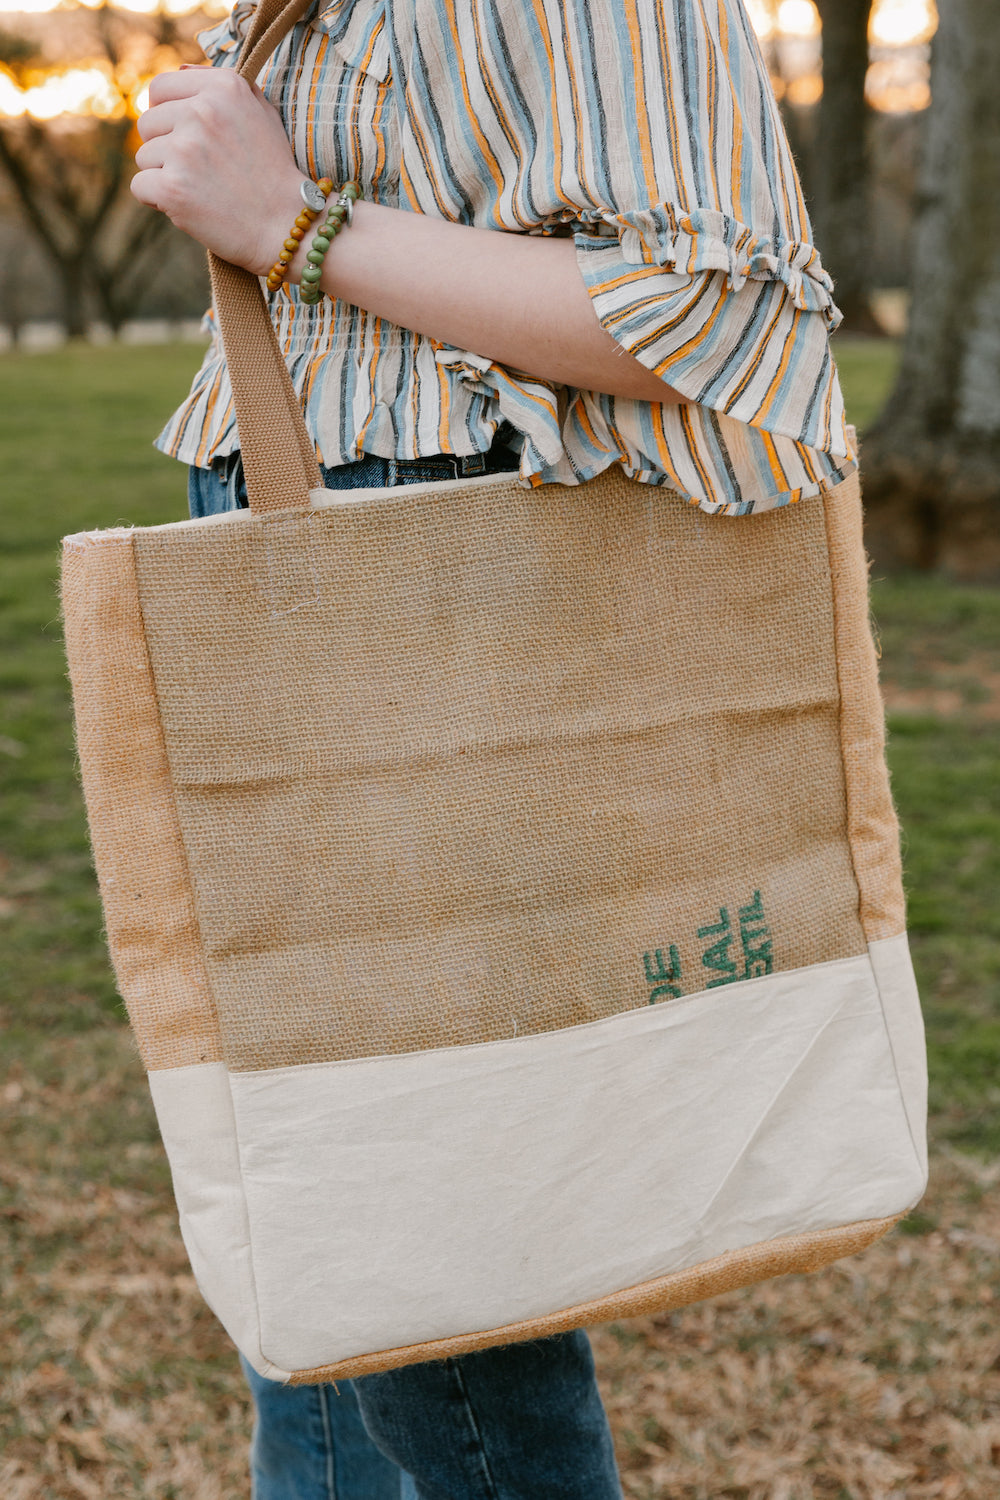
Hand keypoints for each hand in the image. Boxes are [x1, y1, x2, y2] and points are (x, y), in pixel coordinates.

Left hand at [130, 67, 302, 275]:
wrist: (287, 225)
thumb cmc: (274, 172)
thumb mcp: (261, 113)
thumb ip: (223, 86)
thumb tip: (182, 70)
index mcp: (223, 88)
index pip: (161, 88)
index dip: (166, 114)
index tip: (184, 136)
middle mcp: (202, 111)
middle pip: (148, 124)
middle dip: (165, 148)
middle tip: (198, 171)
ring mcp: (185, 150)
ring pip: (144, 157)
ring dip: (164, 176)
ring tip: (201, 190)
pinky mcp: (172, 187)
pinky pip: (140, 187)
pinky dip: (158, 201)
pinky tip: (189, 207)